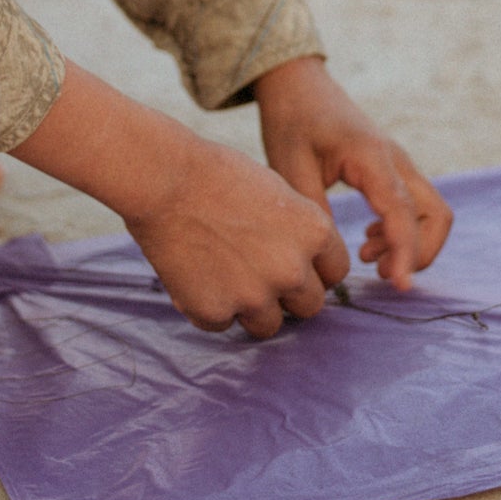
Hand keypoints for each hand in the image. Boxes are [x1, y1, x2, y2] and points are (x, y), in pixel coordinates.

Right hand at [124, 134, 352, 338]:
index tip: (293, 263)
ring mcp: (254, 295)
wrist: (165, 179)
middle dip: (287, 295)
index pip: (335, 273)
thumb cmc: (218, 175)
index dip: (314, 270)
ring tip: (223, 273)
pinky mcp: (215, 311)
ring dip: (250, 307)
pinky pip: (221, 324)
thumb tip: (306, 269)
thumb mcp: (277, 193)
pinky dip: (209, 307)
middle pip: (309, 306)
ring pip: (268, 324)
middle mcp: (292, 269)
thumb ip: (298, 234)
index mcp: (314, 233)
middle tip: (257, 272)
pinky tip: (193, 274)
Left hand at [254, 57, 452, 290]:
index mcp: (372, 157)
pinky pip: (415, 205)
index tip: (400, 287)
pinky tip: (369, 240)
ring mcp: (398, 163)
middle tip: (380, 274)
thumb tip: (330, 261)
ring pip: (431, 211)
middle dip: (419, 252)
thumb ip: (315, 212)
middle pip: (436, 214)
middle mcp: (395, 160)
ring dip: (412, 242)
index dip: (406, 252)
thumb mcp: (291, 167)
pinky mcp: (392, 169)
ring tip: (368, 257)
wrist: (298, 84)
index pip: (402, 212)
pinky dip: (403, 230)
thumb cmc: (292, 121)